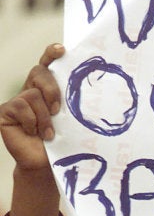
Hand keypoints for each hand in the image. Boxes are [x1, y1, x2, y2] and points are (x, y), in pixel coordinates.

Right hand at [0, 43, 64, 171]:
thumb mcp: (67, 121)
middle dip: (52, 90)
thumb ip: (68, 103)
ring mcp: (17, 100)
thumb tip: (83, 90)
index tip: (62, 50)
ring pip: (33, 94)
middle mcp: (30, 90)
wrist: (44, 165)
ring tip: (47, 133)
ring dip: (44, 117)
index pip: (47, 65)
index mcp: (46, 89)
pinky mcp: (6, 111)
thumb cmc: (59, 143)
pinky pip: (21, 106)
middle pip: (40, 73)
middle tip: (58, 111)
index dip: (51, 53)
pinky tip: (32, 132)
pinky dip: (31, 121)